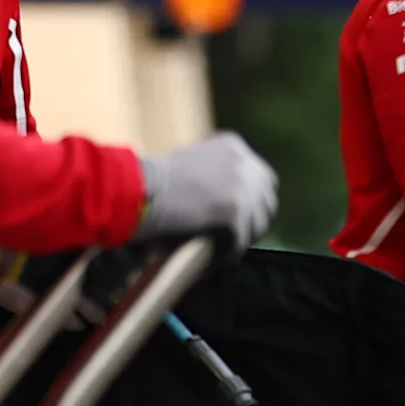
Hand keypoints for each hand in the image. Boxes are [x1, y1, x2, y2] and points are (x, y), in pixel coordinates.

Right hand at [133, 132, 277, 253]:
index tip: (241, 217)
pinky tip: (212, 260)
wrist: (137, 188)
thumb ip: (220, 173)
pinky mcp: (235, 210)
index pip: (264, 179)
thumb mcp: (195, 162)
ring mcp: (242, 186)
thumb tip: (240, 199)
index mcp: (235, 145)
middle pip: (267, 202)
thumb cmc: (155, 180)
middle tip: (235, 238)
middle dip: (253, 222)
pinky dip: (226, 253)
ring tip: (221, 250)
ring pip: (257, 224)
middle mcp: (244, 161)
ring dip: (241, 239)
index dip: (255, 202)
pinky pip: (239, 241)